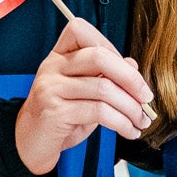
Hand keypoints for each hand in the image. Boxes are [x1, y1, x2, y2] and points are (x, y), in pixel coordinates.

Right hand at [15, 17, 154, 176]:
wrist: (30, 144)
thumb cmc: (60, 118)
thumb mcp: (85, 93)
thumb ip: (106, 76)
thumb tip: (132, 64)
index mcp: (58, 56)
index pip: (82, 31)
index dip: (112, 48)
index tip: (129, 73)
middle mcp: (52, 67)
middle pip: (99, 57)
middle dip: (131, 78)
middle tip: (146, 97)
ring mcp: (51, 88)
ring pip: (103, 88)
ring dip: (131, 107)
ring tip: (141, 120)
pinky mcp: (55, 112)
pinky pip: (98, 112)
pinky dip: (121, 123)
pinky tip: (128, 130)